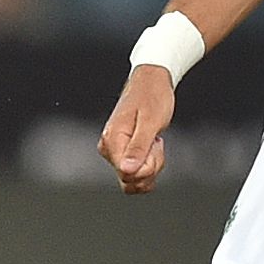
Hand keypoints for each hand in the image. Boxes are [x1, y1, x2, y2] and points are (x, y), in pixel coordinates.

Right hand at [98, 65, 176, 193]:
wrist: (151, 83)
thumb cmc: (152, 97)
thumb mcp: (151, 121)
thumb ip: (139, 147)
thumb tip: (127, 171)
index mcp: (112, 140)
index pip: (127, 174)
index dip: (148, 166)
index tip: (154, 144)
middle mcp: (108, 148)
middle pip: (130, 179)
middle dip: (151, 166)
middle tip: (156, 142)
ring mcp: (114, 152)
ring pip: (135, 178)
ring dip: (152, 164)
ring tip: (154, 141)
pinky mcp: (122, 153)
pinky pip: (136, 173)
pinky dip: (149, 164)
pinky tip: (152, 147)